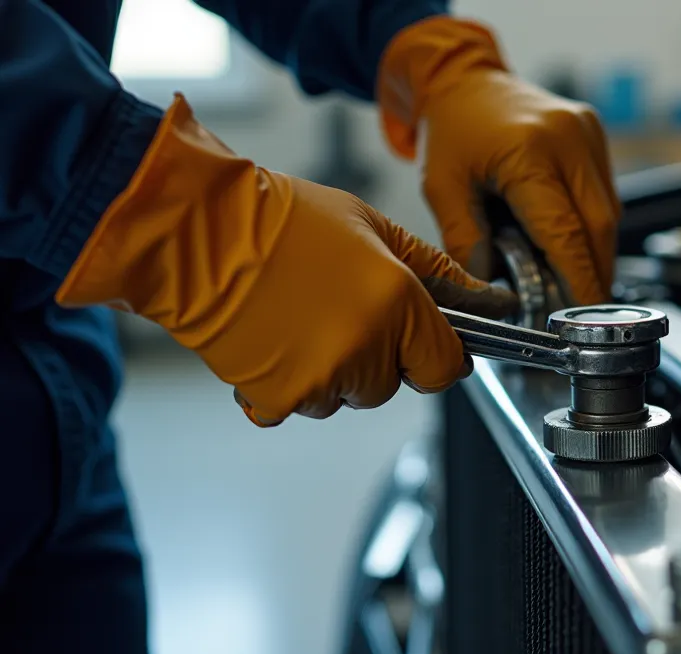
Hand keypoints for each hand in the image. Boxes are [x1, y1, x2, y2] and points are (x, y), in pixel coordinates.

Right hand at [57, 95, 517, 426]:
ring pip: (344, 396)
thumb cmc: (282, 220)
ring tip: (298, 317)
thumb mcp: (372, 226)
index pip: (445, 366)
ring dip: (331, 371)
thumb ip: (432, 270)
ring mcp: (321, 377)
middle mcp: (366, 347)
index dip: (437, 356)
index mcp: (398, 303)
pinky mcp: (278, 398)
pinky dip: (285, 384)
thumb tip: (482, 297)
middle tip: (341, 313)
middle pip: (391, 384)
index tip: (424, 345)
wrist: (198, 234)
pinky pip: (297, 406)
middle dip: (377, 358)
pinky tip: (272, 339)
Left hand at [377, 16, 620, 305]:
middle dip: (594, 274)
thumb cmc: (452, 130)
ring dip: (596, 253)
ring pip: (609, 214)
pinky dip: (593, 227)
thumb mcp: (442, 189)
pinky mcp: (595, 134)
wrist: (464, 77)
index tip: (581, 316)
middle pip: (599, 226)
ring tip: (575, 283)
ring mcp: (587, 133)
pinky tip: (574, 246)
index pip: (565, 232)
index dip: (578, 280)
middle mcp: (568, 138)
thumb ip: (466, 242)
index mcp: (528, 152)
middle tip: (582, 311)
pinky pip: (605, 194)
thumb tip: (493, 293)